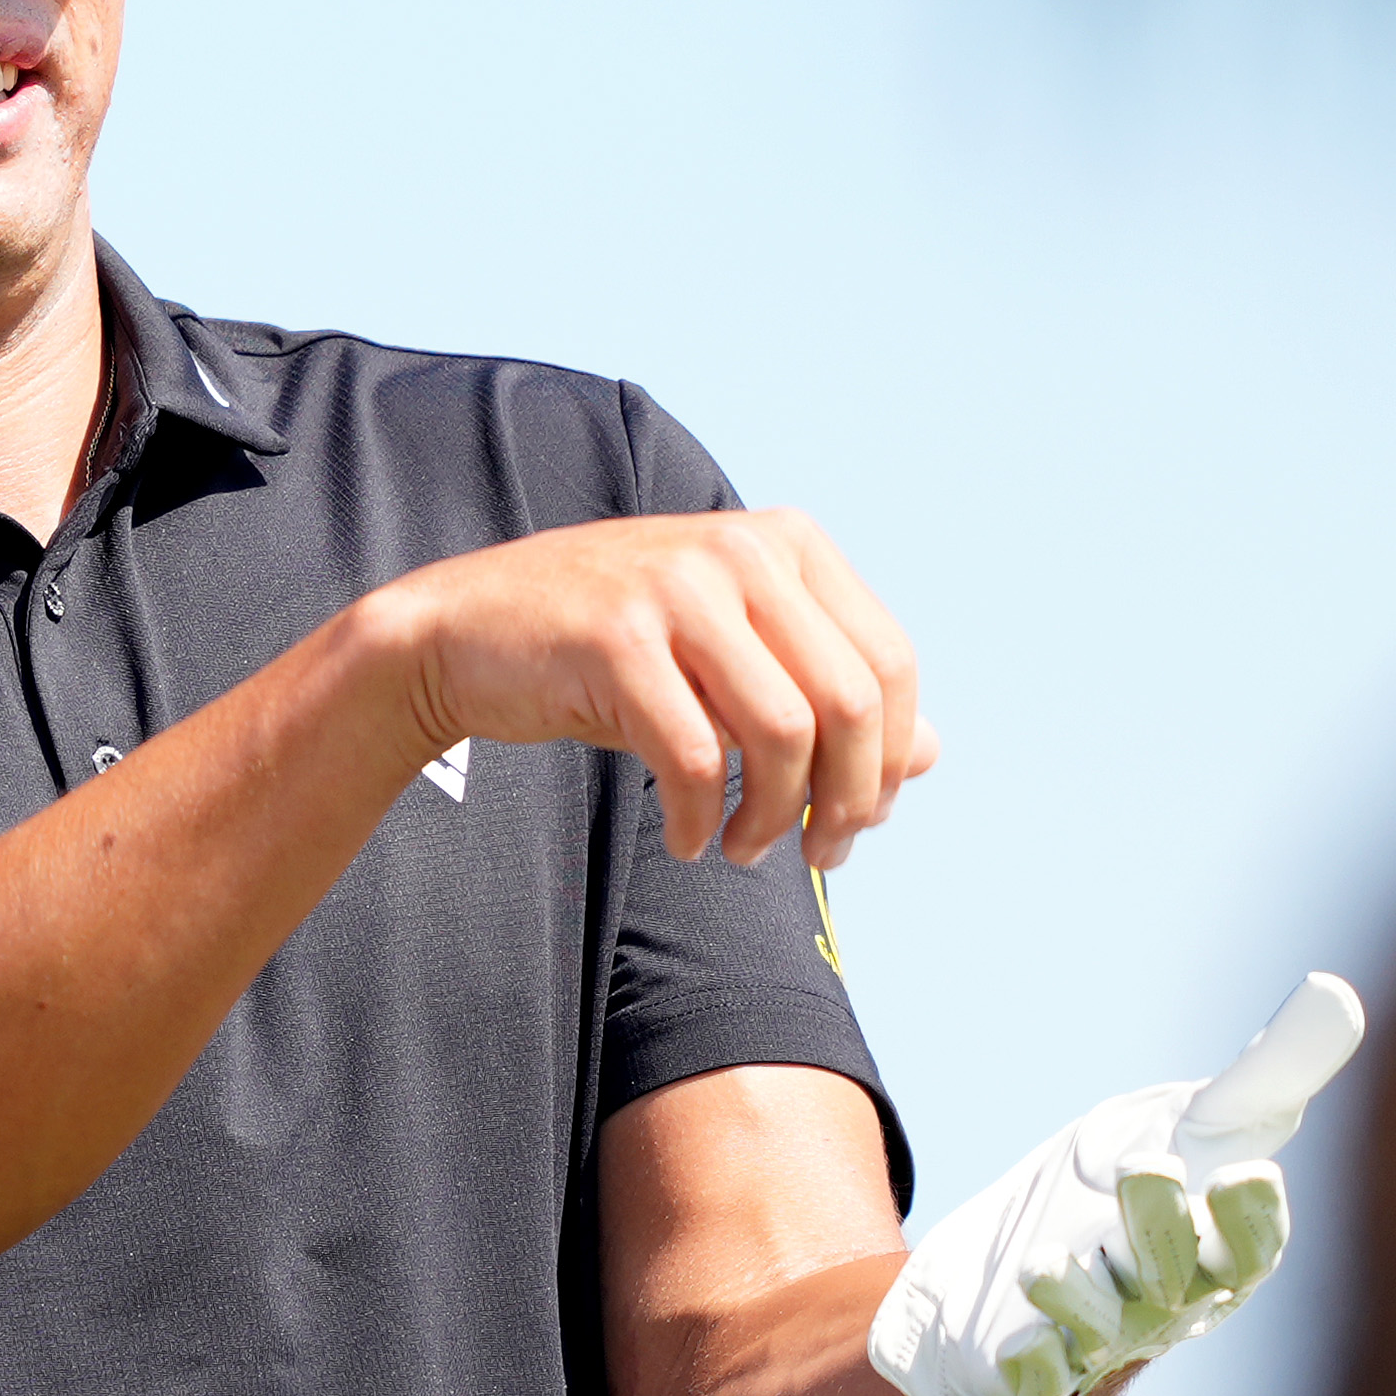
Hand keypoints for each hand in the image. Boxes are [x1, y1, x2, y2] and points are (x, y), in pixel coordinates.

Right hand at [347, 510, 931, 868]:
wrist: (464, 632)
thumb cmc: (608, 653)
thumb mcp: (732, 659)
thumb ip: (827, 693)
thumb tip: (931, 754)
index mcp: (785, 543)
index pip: (890, 664)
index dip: (887, 761)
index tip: (856, 820)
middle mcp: (740, 550)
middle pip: (851, 703)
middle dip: (846, 799)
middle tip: (815, 852)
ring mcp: (677, 587)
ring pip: (784, 733)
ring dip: (772, 817)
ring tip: (740, 848)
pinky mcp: (616, 638)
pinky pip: (694, 757)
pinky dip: (697, 819)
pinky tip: (684, 839)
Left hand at [870, 975, 1366, 1395]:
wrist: (1014, 1263)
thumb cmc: (1124, 1185)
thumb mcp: (1187, 1124)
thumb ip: (1262, 1077)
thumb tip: (1336, 992)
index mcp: (1219, 1251)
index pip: (1252, 1245)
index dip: (1253, 1216)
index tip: (1245, 1172)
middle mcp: (1167, 1302)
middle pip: (1175, 1277)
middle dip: (1161, 1228)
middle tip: (1143, 1169)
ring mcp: (1098, 1338)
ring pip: (1100, 1329)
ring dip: (1078, 1298)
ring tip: (1045, 1260)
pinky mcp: (1029, 1364)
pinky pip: (1034, 1376)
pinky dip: (1027, 1362)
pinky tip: (1014, 1344)